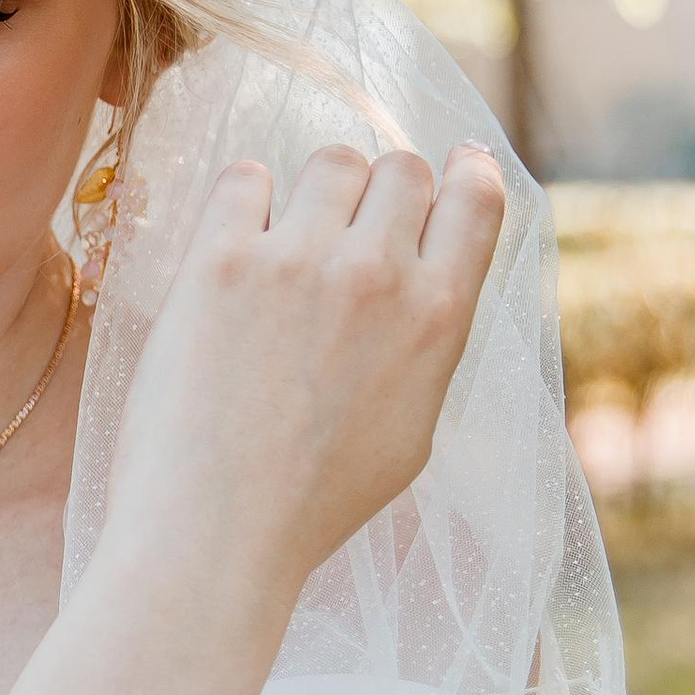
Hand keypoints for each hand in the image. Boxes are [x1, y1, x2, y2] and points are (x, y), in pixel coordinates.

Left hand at [101, 139, 506, 617]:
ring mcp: (298, 260)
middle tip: (350, 227)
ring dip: (316, 190)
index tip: (454, 165)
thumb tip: (426, 287)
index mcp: (439, 318)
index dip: (465, 172)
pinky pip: (245, 178)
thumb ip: (425, 345)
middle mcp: (378, 274)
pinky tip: (236, 236)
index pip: (477, 198)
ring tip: (288, 239)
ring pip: (331, 163)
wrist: (216, 532)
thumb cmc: (311, 501)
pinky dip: (246, 197)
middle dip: (382, 190)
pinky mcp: (221, 262)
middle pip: (401, 168)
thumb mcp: (410, 429)